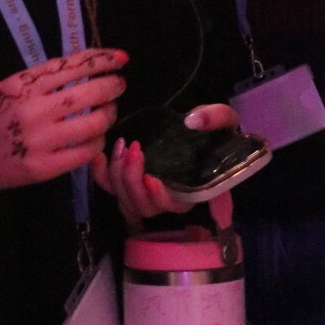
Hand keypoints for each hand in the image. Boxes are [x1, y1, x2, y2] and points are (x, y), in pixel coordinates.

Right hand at [0, 49, 128, 192]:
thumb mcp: (7, 86)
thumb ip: (41, 79)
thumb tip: (84, 68)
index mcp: (24, 84)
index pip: (72, 66)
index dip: (101, 60)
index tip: (121, 57)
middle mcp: (34, 109)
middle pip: (88, 93)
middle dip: (112, 86)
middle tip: (120, 85)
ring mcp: (40, 140)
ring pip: (92, 124)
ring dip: (108, 115)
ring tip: (109, 112)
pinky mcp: (43, 168)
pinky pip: (84, 153)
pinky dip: (97, 143)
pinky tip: (97, 139)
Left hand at [92, 103, 240, 230]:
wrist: (201, 129)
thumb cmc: (215, 130)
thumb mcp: (224, 119)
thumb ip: (215, 118)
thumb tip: (193, 120)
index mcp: (193, 190)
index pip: (174, 206)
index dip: (160, 198)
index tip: (152, 177)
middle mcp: (168, 198)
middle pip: (143, 207)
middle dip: (133, 182)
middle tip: (134, 149)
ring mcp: (146, 192)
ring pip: (125, 201)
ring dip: (118, 178)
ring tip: (121, 147)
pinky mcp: (130, 182)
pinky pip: (110, 188)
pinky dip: (101, 175)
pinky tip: (99, 155)